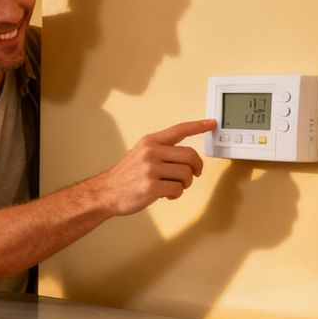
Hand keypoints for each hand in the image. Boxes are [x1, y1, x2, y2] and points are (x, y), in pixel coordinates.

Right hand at [90, 118, 215, 216]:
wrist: (106, 192)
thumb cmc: (126, 176)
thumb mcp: (140, 154)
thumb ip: (161, 151)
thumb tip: (187, 157)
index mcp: (150, 142)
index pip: (179, 130)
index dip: (198, 126)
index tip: (211, 123)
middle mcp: (151, 152)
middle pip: (190, 155)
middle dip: (196, 167)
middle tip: (195, 174)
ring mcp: (151, 169)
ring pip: (186, 174)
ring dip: (185, 184)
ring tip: (174, 186)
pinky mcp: (151, 186)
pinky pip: (178, 189)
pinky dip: (176, 194)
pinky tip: (167, 195)